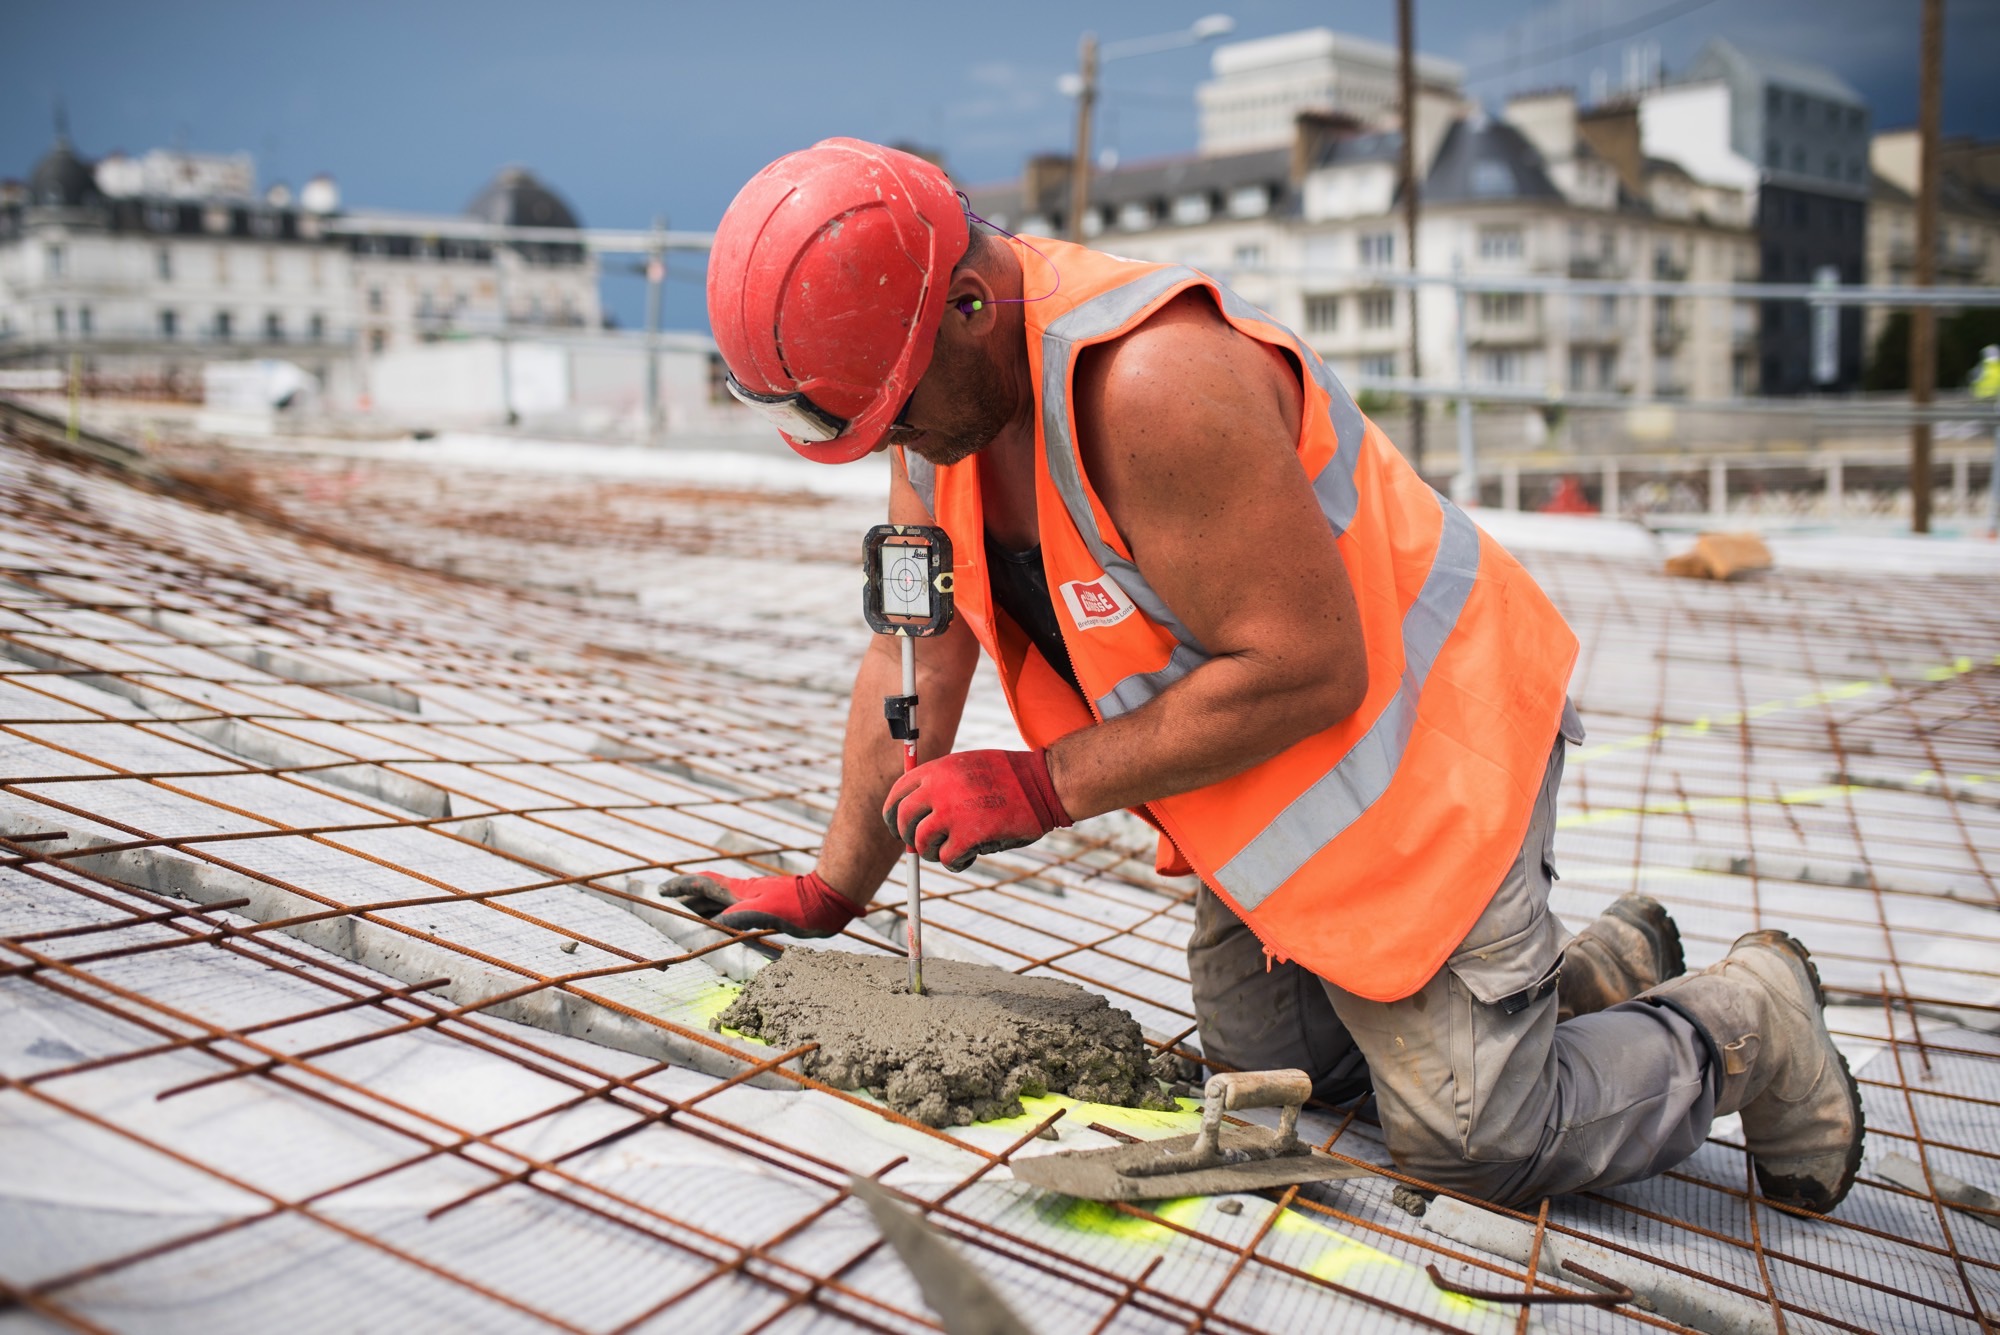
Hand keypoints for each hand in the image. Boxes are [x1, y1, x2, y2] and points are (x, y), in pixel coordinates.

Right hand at [659, 869, 858, 937]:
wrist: (828, 901)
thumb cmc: (799, 906)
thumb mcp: (765, 913)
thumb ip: (739, 918)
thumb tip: (715, 924)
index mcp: (739, 892)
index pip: (703, 884)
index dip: (681, 886)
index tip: (661, 889)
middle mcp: (743, 894)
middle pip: (709, 894)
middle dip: (688, 899)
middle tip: (669, 905)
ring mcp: (756, 900)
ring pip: (722, 903)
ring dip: (704, 909)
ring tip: (689, 917)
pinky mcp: (768, 909)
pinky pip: (736, 913)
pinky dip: (723, 918)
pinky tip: (725, 925)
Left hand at [882, 749, 1071, 872]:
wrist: (1043, 782)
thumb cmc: (1010, 776)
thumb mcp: (968, 766)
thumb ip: (942, 783)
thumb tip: (917, 814)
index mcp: (938, 769)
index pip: (898, 793)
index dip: (893, 815)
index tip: (898, 828)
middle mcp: (939, 789)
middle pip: (903, 820)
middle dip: (908, 838)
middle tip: (923, 846)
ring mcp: (952, 812)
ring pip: (921, 843)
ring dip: (932, 852)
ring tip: (950, 851)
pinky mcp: (969, 835)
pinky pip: (946, 858)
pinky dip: (955, 862)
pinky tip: (967, 858)